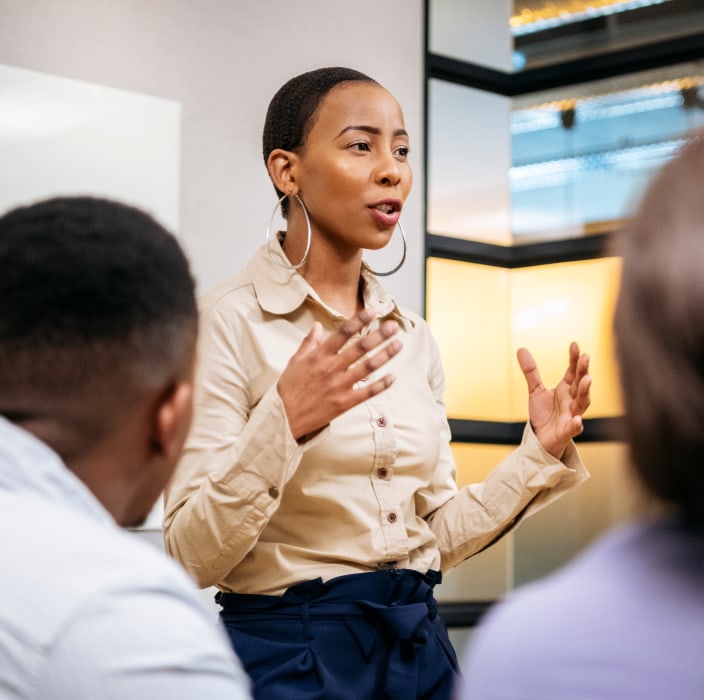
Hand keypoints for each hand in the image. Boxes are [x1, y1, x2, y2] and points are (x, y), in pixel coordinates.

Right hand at [277, 308, 401, 440]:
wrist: (285, 418)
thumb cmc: (289, 389)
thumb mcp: (295, 362)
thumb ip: (308, 343)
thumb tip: (316, 325)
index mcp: (319, 356)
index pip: (343, 333)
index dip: (359, 321)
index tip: (372, 311)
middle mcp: (331, 368)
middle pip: (360, 348)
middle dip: (379, 335)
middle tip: (393, 326)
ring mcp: (339, 386)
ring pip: (368, 367)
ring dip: (385, 355)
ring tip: (399, 345)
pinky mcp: (344, 403)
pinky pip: (367, 392)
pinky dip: (381, 385)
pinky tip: (393, 376)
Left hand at [517, 342, 590, 459]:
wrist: (541, 438)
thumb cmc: (544, 414)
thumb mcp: (535, 390)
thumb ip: (531, 371)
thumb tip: (521, 349)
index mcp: (567, 389)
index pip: (573, 371)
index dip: (574, 358)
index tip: (574, 344)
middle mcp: (572, 400)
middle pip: (580, 383)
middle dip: (583, 371)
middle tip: (586, 357)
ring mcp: (572, 415)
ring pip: (582, 403)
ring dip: (585, 391)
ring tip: (587, 380)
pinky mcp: (567, 431)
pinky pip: (574, 427)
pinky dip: (576, 424)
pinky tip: (577, 420)